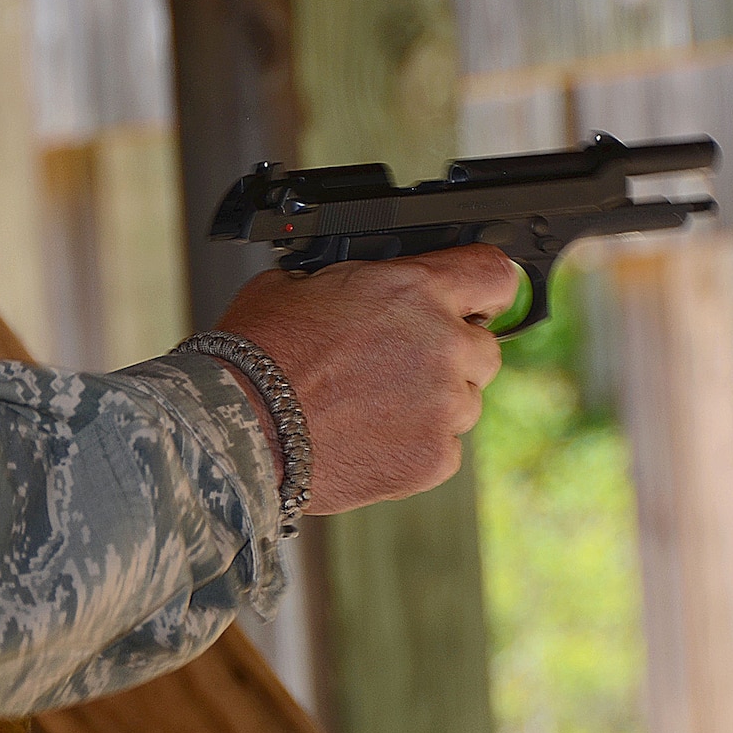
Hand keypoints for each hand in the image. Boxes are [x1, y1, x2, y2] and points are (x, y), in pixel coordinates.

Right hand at [216, 244, 516, 512]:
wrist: (238, 427)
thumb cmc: (258, 353)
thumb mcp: (299, 283)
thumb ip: (355, 281)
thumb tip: (364, 285)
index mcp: (414, 290)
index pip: (494, 274)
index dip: (482, 287)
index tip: (473, 299)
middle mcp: (442, 345)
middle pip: (485, 346)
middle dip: (451, 352)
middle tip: (400, 363)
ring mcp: (444, 407)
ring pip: (467, 401)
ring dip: (434, 400)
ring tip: (373, 406)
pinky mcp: (434, 458)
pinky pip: (446, 447)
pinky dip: (417, 444)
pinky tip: (370, 438)